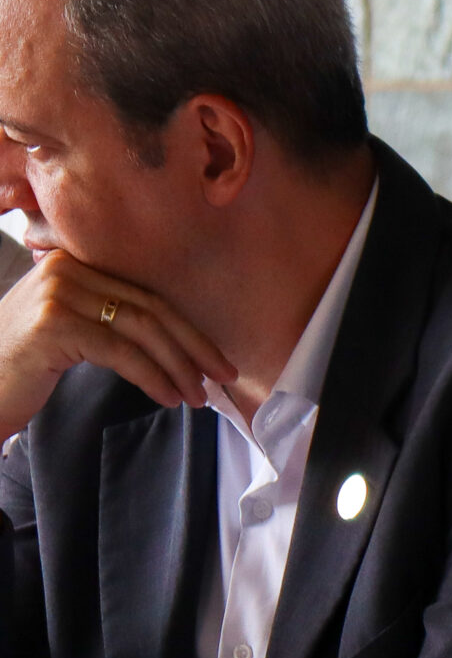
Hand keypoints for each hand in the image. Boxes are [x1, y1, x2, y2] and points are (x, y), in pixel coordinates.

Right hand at [0, 249, 234, 437]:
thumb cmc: (22, 366)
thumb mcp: (68, 328)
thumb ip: (108, 316)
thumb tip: (179, 339)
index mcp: (71, 262)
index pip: (144, 294)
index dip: (187, 327)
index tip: (216, 356)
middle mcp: (63, 268)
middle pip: (148, 308)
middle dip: (193, 345)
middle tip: (223, 374)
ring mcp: (57, 293)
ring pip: (140, 329)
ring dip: (177, 366)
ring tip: (198, 394)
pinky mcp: (54, 324)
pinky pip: (120, 352)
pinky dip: (152, 376)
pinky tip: (168, 396)